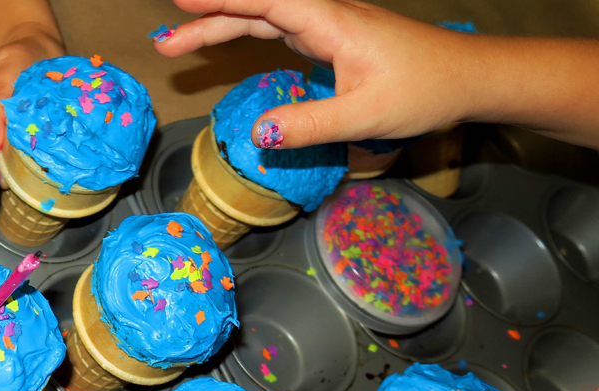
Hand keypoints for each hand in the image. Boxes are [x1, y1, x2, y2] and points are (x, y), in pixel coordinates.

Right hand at [152, 0, 479, 148]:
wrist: (467, 78)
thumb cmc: (423, 91)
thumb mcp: (364, 117)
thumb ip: (309, 127)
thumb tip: (257, 136)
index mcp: (331, 22)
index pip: (267, 1)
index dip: (224, 0)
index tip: (183, 2)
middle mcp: (326, 16)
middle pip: (257, 7)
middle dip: (208, 20)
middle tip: (164, 43)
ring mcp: (328, 25)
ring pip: (265, 16)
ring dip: (222, 25)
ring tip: (179, 42)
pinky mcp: (331, 38)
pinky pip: (278, 26)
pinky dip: (247, 29)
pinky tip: (228, 37)